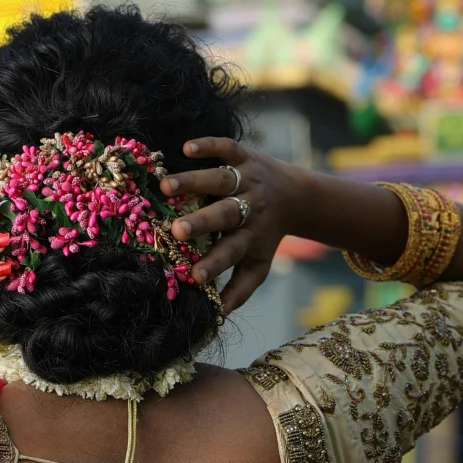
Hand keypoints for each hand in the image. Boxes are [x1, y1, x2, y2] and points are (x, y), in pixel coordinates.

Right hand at [161, 139, 301, 314]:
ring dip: (195, 182)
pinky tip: (186, 149)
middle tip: (177, 230)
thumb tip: (217, 316)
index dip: (215, 265)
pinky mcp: (245, 155)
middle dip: (203, 222)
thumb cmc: (266, 235)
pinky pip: (228, 148)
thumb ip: (239, 289)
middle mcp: (250, 207)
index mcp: (250, 236)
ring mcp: (247, 179)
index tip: (194, 277)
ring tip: (166, 186)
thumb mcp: (259, 264)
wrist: (297, 196)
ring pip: (222, 179)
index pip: (231, 252)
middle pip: (227, 214)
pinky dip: (209, 146)